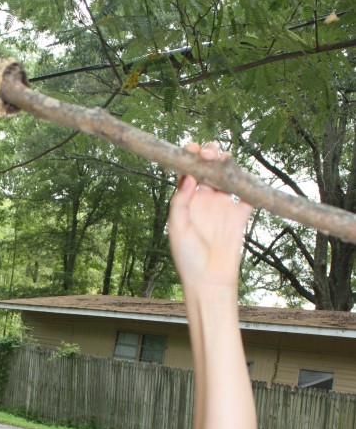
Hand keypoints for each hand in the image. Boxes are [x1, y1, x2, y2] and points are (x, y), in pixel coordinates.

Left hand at [168, 142, 251, 288]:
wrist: (209, 279)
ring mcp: (224, 205)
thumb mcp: (177, 227)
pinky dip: (251, 183)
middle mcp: (205, 199)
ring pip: (229, 175)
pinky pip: (249, 194)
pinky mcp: (240, 214)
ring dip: (228, 163)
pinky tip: (245, 176)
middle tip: (210, 154)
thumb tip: (190, 176)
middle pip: (210, 168)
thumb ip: (181, 201)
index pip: (189, 171)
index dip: (191, 156)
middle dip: (210, 154)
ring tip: (224, 159)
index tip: (192, 149)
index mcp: (187, 200)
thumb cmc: (187, 256)